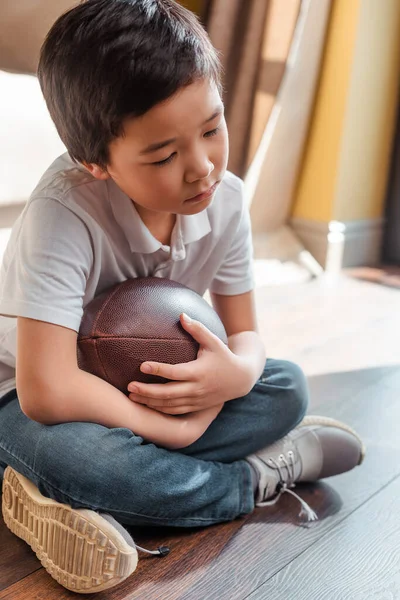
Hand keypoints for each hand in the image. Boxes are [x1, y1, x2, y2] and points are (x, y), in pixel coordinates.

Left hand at [127, 313, 251, 413]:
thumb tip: (181, 314)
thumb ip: (197, 329)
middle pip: (168, 393)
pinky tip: (146, 404)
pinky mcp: (195, 407)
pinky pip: (175, 411)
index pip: (175, 372)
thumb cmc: (224, 356)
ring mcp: (196, 400)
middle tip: (130, 386)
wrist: (240, 379)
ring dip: (150, 402)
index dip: (159, 369)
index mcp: (199, 372)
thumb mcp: (214, 341)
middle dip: (147, 391)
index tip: (142, 365)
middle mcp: (196, 388)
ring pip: (169, 405)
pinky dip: (159, 409)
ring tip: (132, 396)